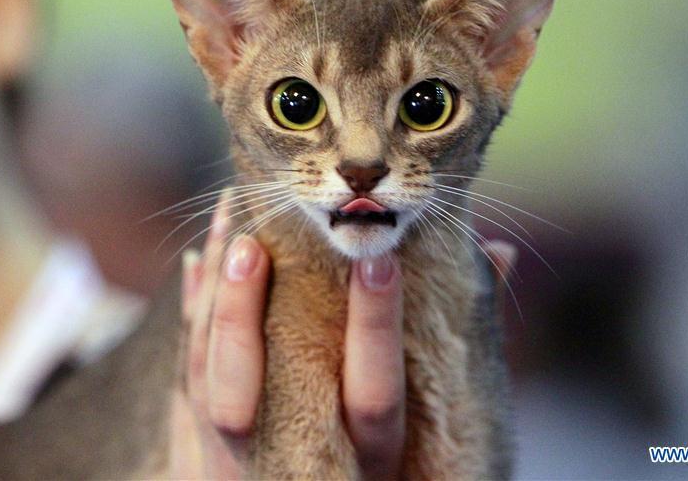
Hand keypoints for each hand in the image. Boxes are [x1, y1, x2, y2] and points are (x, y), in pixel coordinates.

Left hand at [168, 196, 515, 478]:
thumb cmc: (398, 456)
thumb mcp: (435, 415)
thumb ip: (463, 339)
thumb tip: (499, 255)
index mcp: (371, 451)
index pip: (373, 391)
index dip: (375, 326)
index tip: (379, 258)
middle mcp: (302, 455)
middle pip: (256, 390)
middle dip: (247, 314)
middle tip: (256, 244)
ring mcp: (247, 456)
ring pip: (211, 381)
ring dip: (212, 303)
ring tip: (231, 231)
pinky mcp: (211, 447)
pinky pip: (188, 379)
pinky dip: (194, 314)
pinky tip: (200, 257)